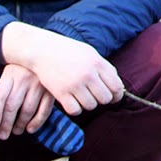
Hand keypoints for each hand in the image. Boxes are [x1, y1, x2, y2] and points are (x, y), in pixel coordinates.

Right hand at [0, 24, 123, 114]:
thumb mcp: (90, 54)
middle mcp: (88, 74)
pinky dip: (75, 109)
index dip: (116, 95)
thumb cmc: (68, 52)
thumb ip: (104, 69)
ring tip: (81, 96)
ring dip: (87, 104)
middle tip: (93, 95)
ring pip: (91, 106)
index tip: (111, 96)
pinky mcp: (61, 93)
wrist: (42, 50)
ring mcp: (74, 84)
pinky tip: (72, 101)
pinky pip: (75, 110)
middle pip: (105, 99)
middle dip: (101, 100)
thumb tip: (118, 88)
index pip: (116, 87)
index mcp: (97, 63)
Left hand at [0, 65, 54, 139]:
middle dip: (6, 124)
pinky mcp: (51, 90)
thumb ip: (2, 88)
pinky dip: (37, 122)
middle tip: (2, 135)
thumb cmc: (21, 68)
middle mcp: (24, 79)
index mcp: (10, 74)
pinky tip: (30, 129)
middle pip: (12, 106)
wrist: (44, 52)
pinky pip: (44, 110)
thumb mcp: (9, 72)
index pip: (0, 96)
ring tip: (15, 131)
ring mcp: (39, 85)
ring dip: (20, 124)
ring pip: (27, 110)